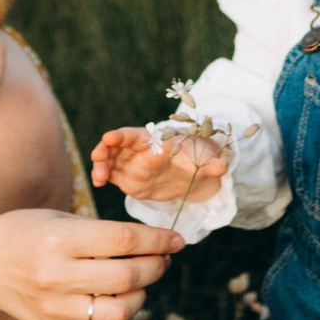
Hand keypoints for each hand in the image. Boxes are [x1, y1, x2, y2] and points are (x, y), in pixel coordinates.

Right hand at [0, 206, 175, 319]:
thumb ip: (104, 233)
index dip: (158, 240)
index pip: (123, 240)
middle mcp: (56, 276)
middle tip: (162, 258)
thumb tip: (156, 244)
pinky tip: (121, 301)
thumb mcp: (60, 219)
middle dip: (156, 266)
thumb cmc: (25, 233)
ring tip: (140, 282)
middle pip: (128, 276)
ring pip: (121, 312)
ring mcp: (55, 307)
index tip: (176, 239)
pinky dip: (123, 319)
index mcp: (59, 239)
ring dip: (142, 296)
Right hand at [90, 125, 228, 208]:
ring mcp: (132, 166)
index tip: (109, 136)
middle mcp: (139, 151)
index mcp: (155, 141)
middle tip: (97, 157)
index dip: (122, 135)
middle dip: (104, 149)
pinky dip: (103, 178)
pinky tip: (98, 184)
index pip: (135, 135)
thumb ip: (213, 162)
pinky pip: (112, 176)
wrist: (196, 173)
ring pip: (111, 161)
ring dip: (101, 166)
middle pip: (116, 146)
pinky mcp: (130, 180)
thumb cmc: (200, 158)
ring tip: (98, 179)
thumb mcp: (208, 158)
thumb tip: (222, 165)